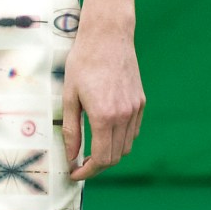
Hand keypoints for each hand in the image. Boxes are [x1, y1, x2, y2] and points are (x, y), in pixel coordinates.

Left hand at [62, 21, 143, 180]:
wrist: (108, 36)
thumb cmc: (83, 62)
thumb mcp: (69, 96)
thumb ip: (72, 130)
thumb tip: (71, 156)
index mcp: (104, 117)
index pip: (101, 158)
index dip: (87, 172)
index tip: (75, 173)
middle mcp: (124, 116)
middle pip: (115, 157)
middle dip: (98, 166)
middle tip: (80, 165)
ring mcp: (135, 109)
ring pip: (126, 146)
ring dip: (110, 153)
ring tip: (91, 150)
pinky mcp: (140, 101)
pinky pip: (133, 130)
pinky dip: (121, 139)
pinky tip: (105, 133)